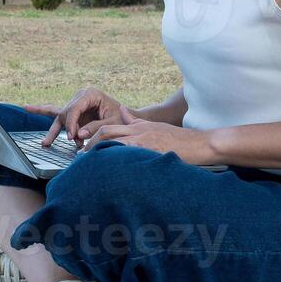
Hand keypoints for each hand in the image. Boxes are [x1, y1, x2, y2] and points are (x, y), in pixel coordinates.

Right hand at [22, 87, 123, 148]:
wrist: (126, 118)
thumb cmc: (122, 119)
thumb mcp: (113, 123)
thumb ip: (96, 127)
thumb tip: (79, 136)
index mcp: (90, 93)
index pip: (75, 108)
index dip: (72, 124)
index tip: (73, 138)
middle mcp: (80, 95)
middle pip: (66, 112)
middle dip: (68, 128)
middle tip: (73, 141)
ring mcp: (75, 102)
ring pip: (60, 115)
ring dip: (55, 131)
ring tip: (45, 143)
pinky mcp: (73, 110)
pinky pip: (56, 112)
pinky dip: (42, 111)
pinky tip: (27, 107)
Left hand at [82, 105, 211, 165]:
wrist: (200, 144)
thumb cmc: (179, 139)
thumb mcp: (154, 126)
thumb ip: (135, 120)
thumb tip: (121, 110)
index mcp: (138, 127)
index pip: (109, 128)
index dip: (93, 137)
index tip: (83, 147)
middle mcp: (138, 131)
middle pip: (107, 134)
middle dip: (90, 144)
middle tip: (80, 157)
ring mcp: (144, 141)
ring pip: (114, 144)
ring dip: (99, 154)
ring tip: (88, 165)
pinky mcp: (151, 151)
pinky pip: (129, 155)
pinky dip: (116, 161)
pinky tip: (108, 171)